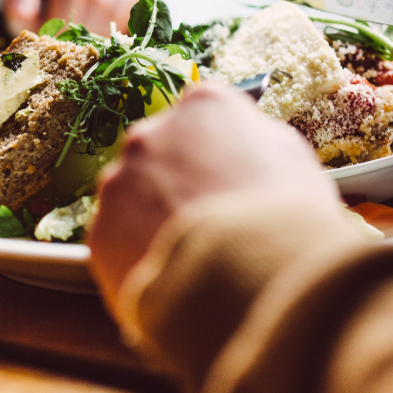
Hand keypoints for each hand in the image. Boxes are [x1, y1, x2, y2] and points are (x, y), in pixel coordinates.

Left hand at [3, 0, 144, 34]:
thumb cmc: (38, 9)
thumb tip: (25, 13)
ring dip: (88, 28)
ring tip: (79, 45)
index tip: (23, 16)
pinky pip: (125, 1)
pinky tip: (100, 33)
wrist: (70, 8)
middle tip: (58, 43)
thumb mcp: (21, 12)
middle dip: (63, 17)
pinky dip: (112, 25)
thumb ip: (19, 11)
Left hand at [89, 83, 341, 299]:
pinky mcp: (100, 233)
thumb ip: (257, 141)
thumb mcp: (292, 161)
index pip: (203, 115)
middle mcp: (151, 134)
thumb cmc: (285, 220)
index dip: (219, 150)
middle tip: (208, 223)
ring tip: (189, 258)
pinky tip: (170, 278)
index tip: (229, 177)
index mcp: (204, 107)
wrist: (253, 285)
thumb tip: (244, 142)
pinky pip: (117, 242)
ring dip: (152, 220)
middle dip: (177, 183)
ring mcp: (119, 183)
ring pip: (133, 199)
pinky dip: (136, 258)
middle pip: (160, 154)